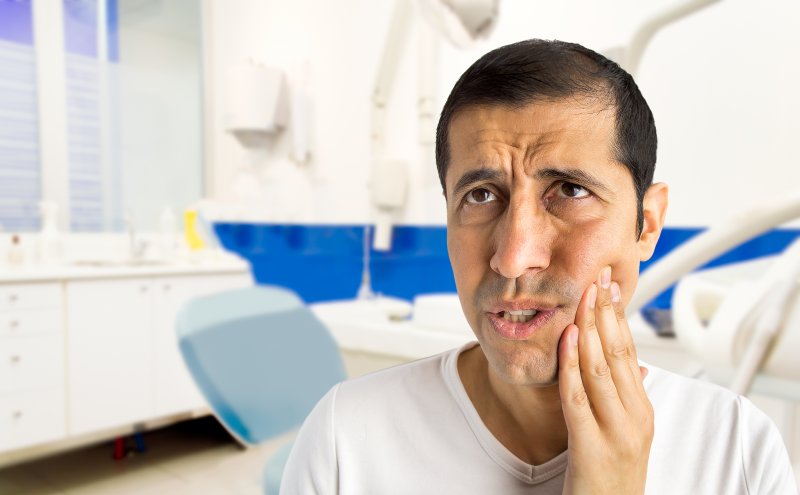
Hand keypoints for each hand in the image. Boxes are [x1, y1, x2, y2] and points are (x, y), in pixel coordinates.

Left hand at [558, 266, 653, 494]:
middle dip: (607, 312)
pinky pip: (578, 397)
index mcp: (642, 410)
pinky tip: (567, 337)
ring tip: (584, 296)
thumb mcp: (625, 433)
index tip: (610, 286)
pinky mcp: (592, 447)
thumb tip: (630, 364)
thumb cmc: (611, 475)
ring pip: (600, 368)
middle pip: (619, 353)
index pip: (630, 352)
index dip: (619, 317)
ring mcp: (616, 432)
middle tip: (598, 277)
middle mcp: (635, 417)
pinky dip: (571, 363)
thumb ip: (625, 397)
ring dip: (590, 328)